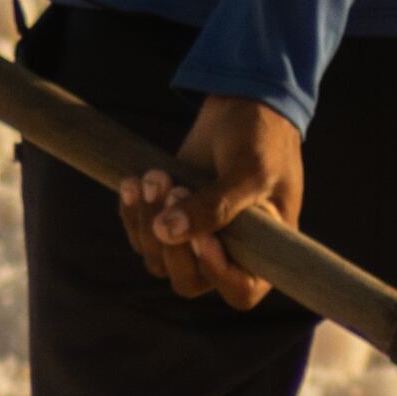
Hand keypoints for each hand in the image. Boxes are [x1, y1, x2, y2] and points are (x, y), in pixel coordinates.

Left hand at [121, 94, 300, 308]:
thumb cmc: (260, 139)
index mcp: (264, 252)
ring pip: (158, 259)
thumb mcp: (248, 171)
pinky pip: (140, 235)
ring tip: (155, 175)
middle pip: (188, 281)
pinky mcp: (169, 219)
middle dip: (172, 243)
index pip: (239, 292)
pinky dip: (132, 211)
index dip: (216, 272)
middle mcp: (229, 254)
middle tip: (173, 188)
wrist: (241, 104)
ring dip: (148, 220)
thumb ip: (215, 206)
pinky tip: (133, 180)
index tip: (202, 236)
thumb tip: (166, 232)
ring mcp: (196, 239)